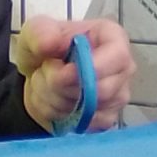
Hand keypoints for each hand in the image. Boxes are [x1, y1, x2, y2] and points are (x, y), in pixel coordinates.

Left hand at [12, 16, 134, 132]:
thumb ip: (40, 33)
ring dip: (55, 99)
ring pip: (89, 109)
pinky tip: (53, 100)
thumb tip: (51, 42)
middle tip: (44, 72)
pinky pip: (84, 123)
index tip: (63, 71)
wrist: (38, 76)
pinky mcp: (107, 117)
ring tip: (46, 84)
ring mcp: (117, 95)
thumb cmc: (45, 49)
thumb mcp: (35, 32)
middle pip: (102, 89)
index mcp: (112, 37)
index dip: (92, 67)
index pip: (118, 55)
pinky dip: (59, 115)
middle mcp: (122, 67)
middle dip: (62, 85)